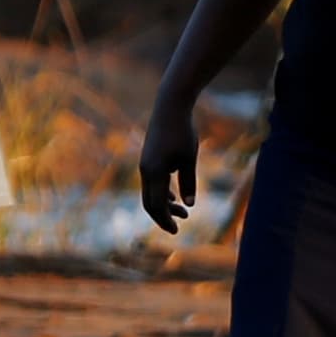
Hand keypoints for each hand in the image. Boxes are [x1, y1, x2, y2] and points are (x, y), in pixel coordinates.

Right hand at [138, 100, 200, 234]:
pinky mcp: (148, 158)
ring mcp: (145, 164)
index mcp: (155, 172)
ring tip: (183, 212)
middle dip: (163, 216)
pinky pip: (152, 182)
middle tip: (177, 226)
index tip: (176, 230)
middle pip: (149, 202)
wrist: (170, 106)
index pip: (156, 205)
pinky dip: (162, 192)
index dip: (165, 220)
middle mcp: (146, 170)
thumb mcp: (189, 158)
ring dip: (164, 204)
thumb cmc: (183, 131)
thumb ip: (189, 182)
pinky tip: (174, 197)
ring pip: (151, 192)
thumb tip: (190, 205)